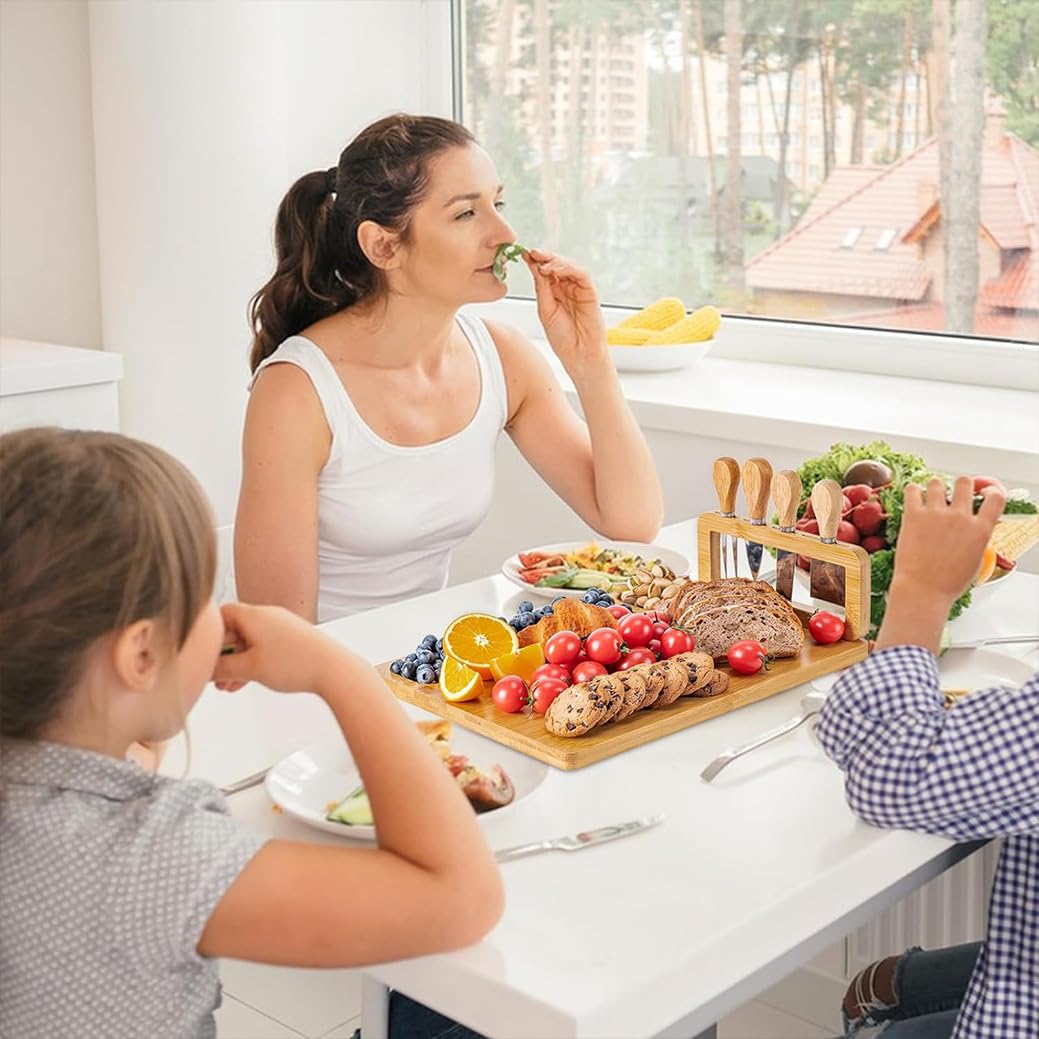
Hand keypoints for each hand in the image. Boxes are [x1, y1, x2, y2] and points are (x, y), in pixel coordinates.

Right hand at [212, 602, 345, 695]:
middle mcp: (268, 616)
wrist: (333, 669)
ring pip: (249, 641)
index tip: (202, 653)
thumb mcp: (249, 668)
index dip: (209, 633)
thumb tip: (204, 669)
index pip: (221, 614)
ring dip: (236, 662)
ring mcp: (281, 626)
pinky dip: (252, 661)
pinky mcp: (292, 638)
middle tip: (213, 675)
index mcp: (254, 615)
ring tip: (228, 684)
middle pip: (234, 629)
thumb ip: (222, 668)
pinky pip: (264, 646)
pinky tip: (246, 682)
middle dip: (222, 654)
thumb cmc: (296, 663)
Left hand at [524, 248, 607, 373]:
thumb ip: (542, 288)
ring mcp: (578, 289)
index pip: (544, 271)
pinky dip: (569, 268)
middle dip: (544, 257)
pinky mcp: (590, 291)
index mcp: (553, 293)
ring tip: (543, 265)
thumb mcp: (545, 309)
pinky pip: (581, 274)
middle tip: (533, 253)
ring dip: (555, 262)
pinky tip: (556, 270)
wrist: (577, 354)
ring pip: (568, 266)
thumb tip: (534, 266)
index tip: (523, 254)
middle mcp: (566, 288)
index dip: (535, 261)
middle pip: (556, 265)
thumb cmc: (562, 337)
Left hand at [875, 476, 1004, 653]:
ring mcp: (936, 515)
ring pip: (936, 482)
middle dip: (959, 484)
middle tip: (952, 493)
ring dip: (934, 487)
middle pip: (964, 481)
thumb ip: (977, 538)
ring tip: (929, 497)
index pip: (996, 497)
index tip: (983, 492)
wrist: (923, 590)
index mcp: (980, 529)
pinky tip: (913, 496)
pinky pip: (912, 490)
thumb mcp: (975, 560)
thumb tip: (974, 528)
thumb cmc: (948, 583)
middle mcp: (960, 517)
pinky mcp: (913, 516)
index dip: (990, 491)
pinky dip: (913, 490)